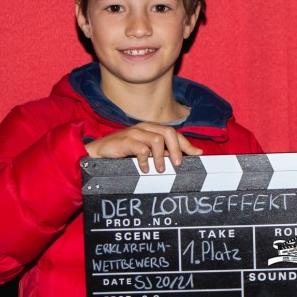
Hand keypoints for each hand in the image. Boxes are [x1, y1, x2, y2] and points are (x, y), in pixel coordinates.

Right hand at [84, 122, 202, 172]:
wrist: (98, 152)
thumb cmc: (122, 152)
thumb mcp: (144, 151)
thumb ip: (159, 152)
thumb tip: (179, 159)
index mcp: (151, 129)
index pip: (174, 133)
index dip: (186, 144)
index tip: (198, 153)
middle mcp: (145, 128)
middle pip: (169, 132)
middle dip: (177, 149)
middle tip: (178, 164)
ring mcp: (135, 132)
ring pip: (157, 139)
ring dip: (161, 157)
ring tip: (160, 169)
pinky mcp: (125, 140)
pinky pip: (141, 149)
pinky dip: (145, 160)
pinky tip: (143, 169)